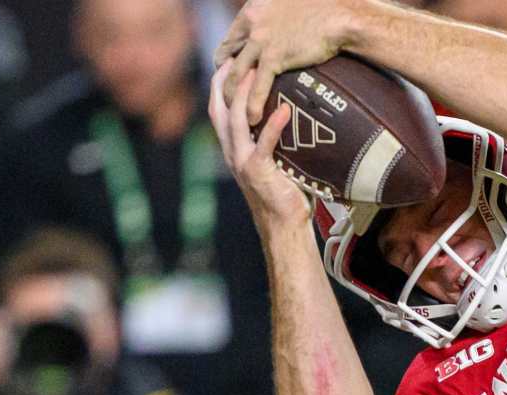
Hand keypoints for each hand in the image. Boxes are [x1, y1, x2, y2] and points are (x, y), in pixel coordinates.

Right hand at [209, 64, 311, 229]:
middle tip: (242, 56)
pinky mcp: (258, 171)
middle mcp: (231, 151)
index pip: (217, 107)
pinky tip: (284, 109)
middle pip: (220, 107)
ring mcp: (242, 161)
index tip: (230, 59)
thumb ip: (271, 136)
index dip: (220, 82)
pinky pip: (263, 143)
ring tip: (259, 72)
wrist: (283, 226)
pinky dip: (273, 125)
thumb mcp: (273, 159)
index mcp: (231, 146)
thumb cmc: (283, 191)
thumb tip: (289, 108)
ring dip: (246, 94)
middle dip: (228, 79)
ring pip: (236, 120)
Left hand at [215, 0, 361, 125]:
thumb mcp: (285, 7)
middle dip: (223, 79)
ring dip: (232, 97)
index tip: (229, 73)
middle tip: (228, 97)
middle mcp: (251, 24)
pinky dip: (252, 106)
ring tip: (236, 114)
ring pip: (235, 75)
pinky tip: (253, 119)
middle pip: (226, 57)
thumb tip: (274, 30)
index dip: (226, 59)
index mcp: (252, 11)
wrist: (336, 14)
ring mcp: (260, 41)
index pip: (230, 39)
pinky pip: (257, 87)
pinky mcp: (275, 57)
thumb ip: (272, 20)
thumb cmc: (320, 9)